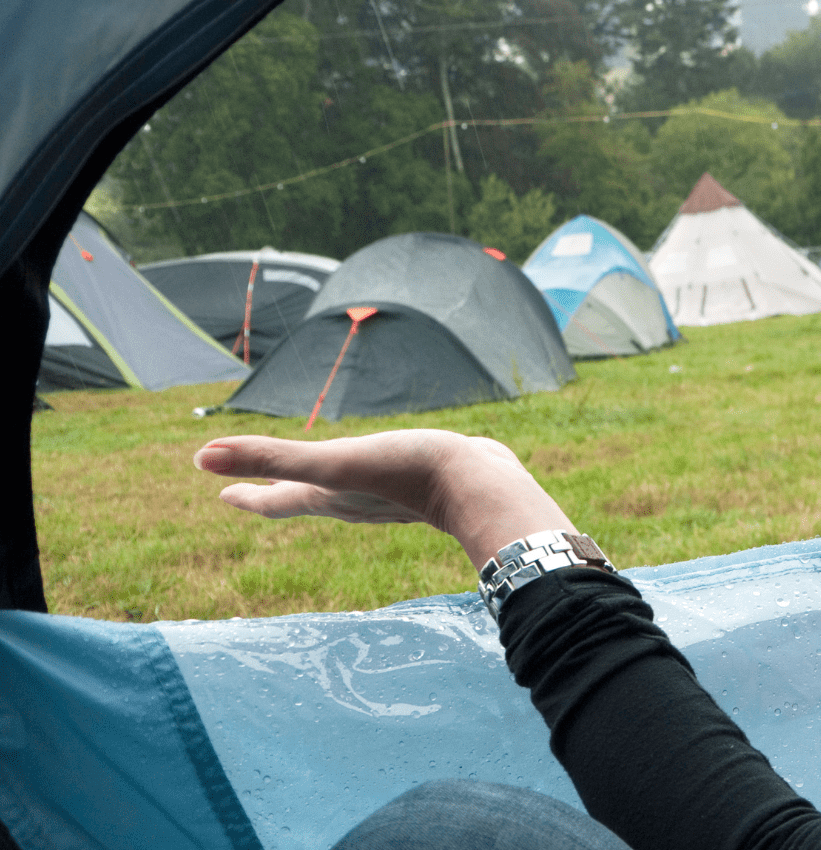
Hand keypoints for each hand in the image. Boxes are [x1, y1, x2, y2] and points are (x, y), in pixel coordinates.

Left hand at [195, 429, 576, 569]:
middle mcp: (355, 500)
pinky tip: (383, 462)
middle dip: (277, 492)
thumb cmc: (406, 473)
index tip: (222, 492)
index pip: (276, 501)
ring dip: (322, 485)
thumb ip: (271, 458)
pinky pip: (382, 477)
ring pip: (344, 491)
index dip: (247, 494)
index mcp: (329, 498)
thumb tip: (201, 459)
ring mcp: (388, 494)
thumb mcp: (332, 463)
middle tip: (251, 488)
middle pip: (305, 498)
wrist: (481, 486)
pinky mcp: (420, 480)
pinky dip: (367, 471)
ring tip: (317, 479)